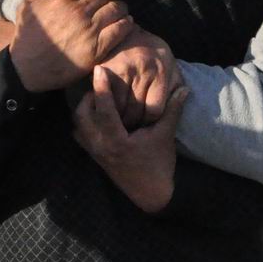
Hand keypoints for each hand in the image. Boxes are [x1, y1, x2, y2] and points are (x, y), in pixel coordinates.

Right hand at [9, 0, 134, 91]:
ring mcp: (89, 30)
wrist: (28, 68)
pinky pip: (119, 30)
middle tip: (109, 1)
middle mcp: (78, 12)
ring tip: (120, 11)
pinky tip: (126, 23)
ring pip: (115, 9)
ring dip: (120, 7)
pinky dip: (126, 24)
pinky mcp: (97, 48)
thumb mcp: (26, 6)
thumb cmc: (27, 36)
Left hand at [73, 67, 190, 213]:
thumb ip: (172, 111)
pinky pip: (81, 135)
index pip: (104, 109)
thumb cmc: (159, 164)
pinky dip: (85, 123)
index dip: (101, 87)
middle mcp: (100, 146)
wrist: (151, 193)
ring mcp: (95, 152)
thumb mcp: (166, 135)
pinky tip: (99, 116)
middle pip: (82, 115)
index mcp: (117, 141)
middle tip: (103, 86)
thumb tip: (184, 88)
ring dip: (85, 109)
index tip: (99, 69)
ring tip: (100, 99)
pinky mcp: (94, 156)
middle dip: (89, 98)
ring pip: (78, 125)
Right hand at [95, 27, 180, 128]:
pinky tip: (108, 109)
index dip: (149, 122)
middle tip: (130, 128)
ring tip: (119, 122)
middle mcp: (143, 71)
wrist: (131, 32)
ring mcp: (123, 69)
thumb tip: (183, 97)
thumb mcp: (172, 68)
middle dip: (133, 124)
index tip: (145, 124)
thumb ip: (178, 87)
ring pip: (118, 108)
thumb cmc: (155, 55)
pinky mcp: (106, 68)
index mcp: (161, 72)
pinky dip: (105, 106)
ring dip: (117, 118)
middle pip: (135, 112)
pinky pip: (104, 96)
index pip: (154, 111)